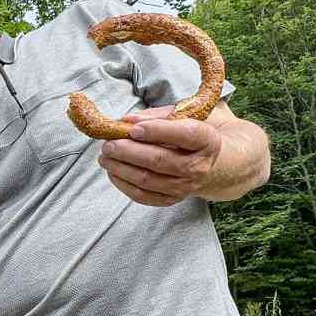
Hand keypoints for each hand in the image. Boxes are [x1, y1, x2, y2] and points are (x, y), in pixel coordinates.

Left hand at [95, 105, 222, 206]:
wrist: (211, 163)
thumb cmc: (191, 134)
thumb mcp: (183, 116)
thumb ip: (155, 115)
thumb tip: (126, 121)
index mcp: (207, 140)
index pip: (183, 135)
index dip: (156, 130)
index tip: (133, 128)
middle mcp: (199, 167)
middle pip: (159, 160)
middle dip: (128, 151)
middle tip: (108, 143)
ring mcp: (185, 187)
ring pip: (147, 179)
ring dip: (120, 168)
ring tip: (105, 156)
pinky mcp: (171, 199)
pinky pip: (143, 196)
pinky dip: (123, 183)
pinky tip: (112, 171)